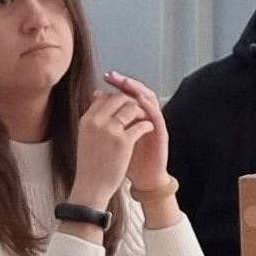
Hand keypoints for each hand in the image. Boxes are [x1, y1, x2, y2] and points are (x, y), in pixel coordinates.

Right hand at [64, 87, 145, 216]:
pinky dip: (147, 125)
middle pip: (118, 98)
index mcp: (86, 120)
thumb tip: (98, 102)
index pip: (104, 96)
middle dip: (131, 102)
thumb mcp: (85, 137)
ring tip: (144, 119)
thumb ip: (93, 120)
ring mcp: (110, 130)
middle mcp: (97, 121)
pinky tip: (148, 129)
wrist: (91, 187)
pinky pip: (141, 124)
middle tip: (138, 110)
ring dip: (141, 111)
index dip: (117, 99)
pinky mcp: (124, 141)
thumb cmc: (89, 165)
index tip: (124, 106)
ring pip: (131, 107)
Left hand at [107, 73, 175, 207]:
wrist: (143, 180)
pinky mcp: (161, 133)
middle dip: (125, 82)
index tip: (105, 77)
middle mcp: (146, 116)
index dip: (117, 83)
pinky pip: (157, 115)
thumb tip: (94, 99)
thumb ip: (106, 120)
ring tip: (126, 82)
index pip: (127, 92)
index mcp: (134, 116)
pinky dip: (149, 106)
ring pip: (149, 99)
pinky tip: (139, 99)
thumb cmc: (128, 161)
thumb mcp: (113, 139)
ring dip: (137, 89)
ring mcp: (155, 123)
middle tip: (113, 75)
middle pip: (138, 91)